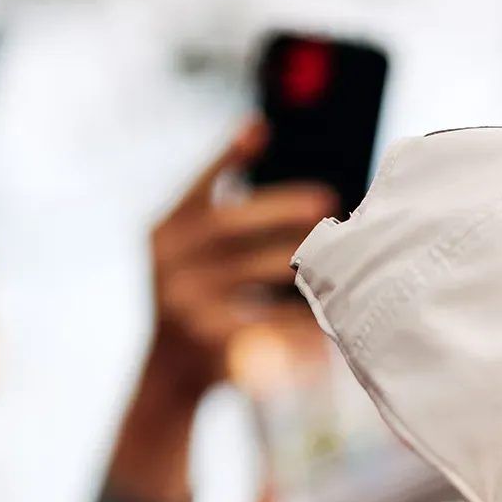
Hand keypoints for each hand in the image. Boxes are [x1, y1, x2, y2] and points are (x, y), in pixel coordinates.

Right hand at [147, 120, 333, 391]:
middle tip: (326, 200)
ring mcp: (184, 301)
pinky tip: (331, 315)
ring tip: (338, 256)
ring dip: (301, 263)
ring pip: (255, 273)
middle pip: (230, 225)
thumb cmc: (200, 304)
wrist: (169, 375)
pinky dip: (302, 318)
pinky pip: (268, 321)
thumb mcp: (194, 258)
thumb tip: (294, 187)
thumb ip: (225, 223)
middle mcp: (168, 262)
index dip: (227, 156)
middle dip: (280, 210)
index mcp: (163, 232)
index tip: (259, 127)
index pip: (197, 187)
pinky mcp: (208, 338)